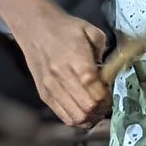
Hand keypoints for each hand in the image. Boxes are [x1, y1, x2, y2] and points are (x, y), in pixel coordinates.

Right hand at [8, 3, 109, 127]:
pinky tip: (83, 110)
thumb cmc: (64, 29)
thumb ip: (104, 52)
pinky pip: (64, 117)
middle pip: (88, 108)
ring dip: (90, 117)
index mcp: (76, 61)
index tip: (111, 92)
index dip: (108, 97)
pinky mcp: (44, 94)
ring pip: (76, 117)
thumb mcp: (90, 31)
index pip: (96, 92)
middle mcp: (62, 77)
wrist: (34, 27)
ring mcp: (51, 88)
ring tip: (95, 108)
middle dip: (101, 108)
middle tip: (105, 101)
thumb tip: (109, 73)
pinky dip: (77, 119)